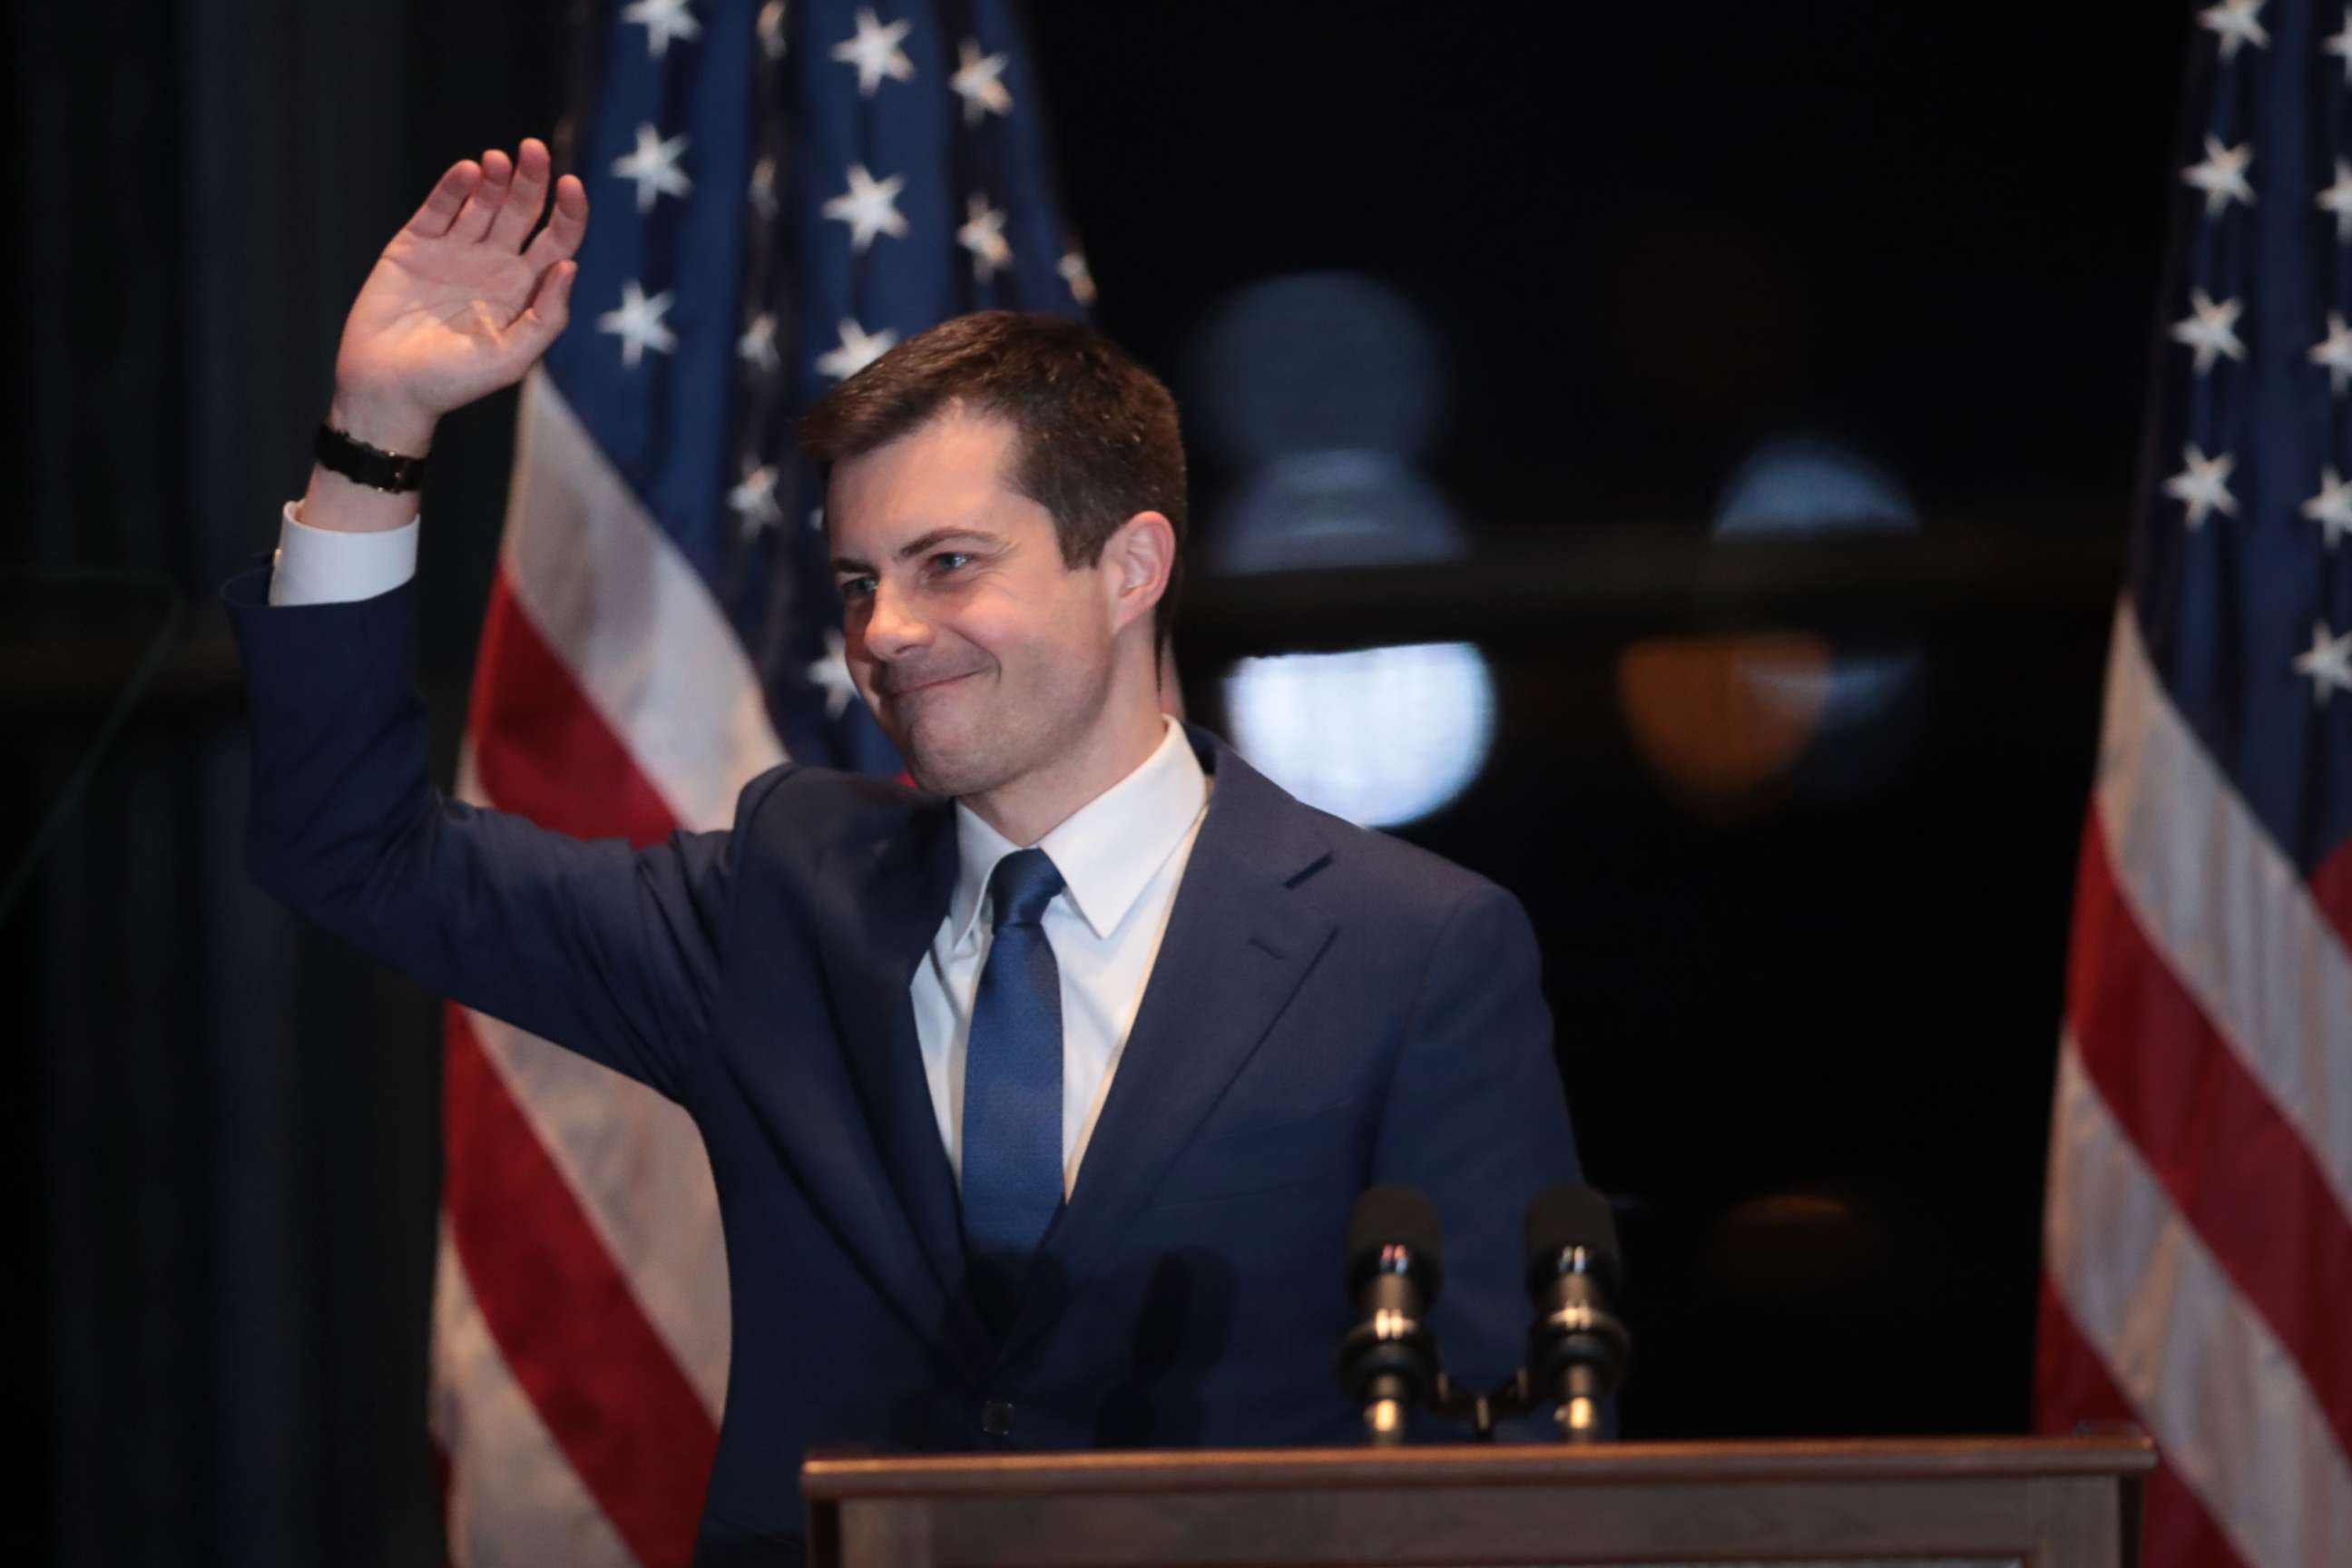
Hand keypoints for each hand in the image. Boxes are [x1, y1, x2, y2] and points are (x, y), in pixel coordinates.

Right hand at [329, 138, 588, 452]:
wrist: (388, 388)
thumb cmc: (453, 382)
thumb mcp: (512, 358)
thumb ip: (547, 317)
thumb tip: (571, 267)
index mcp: (524, 290)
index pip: (557, 240)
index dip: (569, 212)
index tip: (570, 185)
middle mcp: (493, 265)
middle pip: (522, 211)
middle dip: (532, 180)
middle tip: (534, 150)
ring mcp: (454, 252)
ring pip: (482, 202)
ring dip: (495, 179)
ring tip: (499, 162)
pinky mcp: (414, 246)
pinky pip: (439, 208)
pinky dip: (453, 187)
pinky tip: (469, 172)